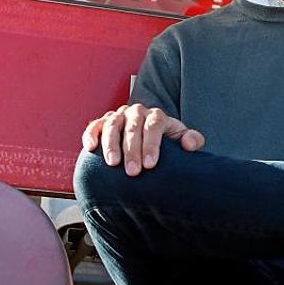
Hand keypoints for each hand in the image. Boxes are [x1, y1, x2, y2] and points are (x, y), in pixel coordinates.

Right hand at [81, 104, 204, 175]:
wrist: (149, 140)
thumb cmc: (166, 144)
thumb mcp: (181, 141)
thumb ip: (192, 140)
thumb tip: (188, 144)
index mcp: (156, 116)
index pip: (154, 125)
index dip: (152, 144)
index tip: (150, 165)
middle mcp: (137, 113)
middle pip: (133, 128)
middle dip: (132, 150)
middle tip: (133, 172)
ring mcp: (119, 116)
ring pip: (112, 126)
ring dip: (111, 145)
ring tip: (113, 164)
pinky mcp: (103, 123)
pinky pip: (95, 126)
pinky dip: (91, 135)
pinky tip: (90, 148)